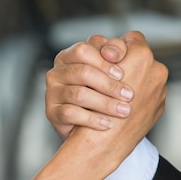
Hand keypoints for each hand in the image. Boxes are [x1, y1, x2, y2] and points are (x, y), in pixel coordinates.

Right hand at [45, 31, 167, 138]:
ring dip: (105, 103)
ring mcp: (52, 92)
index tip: (122, 73)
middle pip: (83, 71)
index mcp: (71, 56)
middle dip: (108, 84)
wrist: (92, 130)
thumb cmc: (103, 93)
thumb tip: (114, 51)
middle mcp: (58, 71)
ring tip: (124, 111)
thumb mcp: (110, 70)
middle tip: (129, 94)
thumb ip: (115, 53)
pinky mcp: (52, 112)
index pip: (85, 49)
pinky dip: (92, 119)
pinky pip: (71, 113)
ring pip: (79, 93)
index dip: (105, 60)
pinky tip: (108, 124)